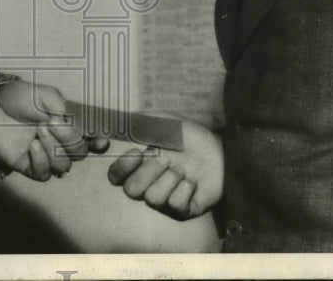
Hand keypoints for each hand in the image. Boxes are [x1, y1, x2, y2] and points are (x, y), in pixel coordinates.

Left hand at [0, 81, 108, 180]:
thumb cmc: (18, 98)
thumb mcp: (45, 95)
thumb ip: (63, 107)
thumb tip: (72, 124)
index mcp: (67, 124)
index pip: (91, 139)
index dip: (99, 143)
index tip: (99, 140)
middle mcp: (59, 142)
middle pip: (79, 153)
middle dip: (68, 139)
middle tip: (48, 123)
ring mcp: (45, 155)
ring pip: (64, 165)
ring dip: (53, 148)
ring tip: (38, 132)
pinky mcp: (29, 167)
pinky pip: (44, 174)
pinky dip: (41, 160)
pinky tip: (32, 146)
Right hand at [107, 118, 222, 219]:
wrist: (220, 148)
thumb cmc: (188, 135)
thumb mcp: (160, 121)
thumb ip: (135, 122)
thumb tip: (111, 125)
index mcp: (140, 166)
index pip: (115, 177)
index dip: (121, 167)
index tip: (137, 151)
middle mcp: (150, 185)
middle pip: (132, 190)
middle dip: (150, 171)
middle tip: (167, 159)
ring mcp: (166, 200)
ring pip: (153, 199)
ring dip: (170, 179)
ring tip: (184, 169)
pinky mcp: (183, 211)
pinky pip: (174, 205)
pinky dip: (184, 189)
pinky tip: (193, 181)